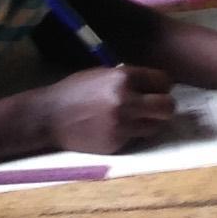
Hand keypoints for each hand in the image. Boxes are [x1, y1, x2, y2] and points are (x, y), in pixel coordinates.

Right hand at [44, 64, 175, 154]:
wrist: (49, 117)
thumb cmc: (76, 90)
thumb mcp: (104, 73)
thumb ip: (129, 78)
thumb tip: (154, 84)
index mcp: (124, 77)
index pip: (164, 81)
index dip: (162, 86)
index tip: (156, 90)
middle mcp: (126, 100)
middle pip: (167, 107)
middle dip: (165, 106)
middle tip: (156, 107)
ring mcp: (121, 125)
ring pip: (156, 126)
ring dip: (151, 123)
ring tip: (137, 119)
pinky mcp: (115, 144)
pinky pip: (136, 138)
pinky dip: (132, 134)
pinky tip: (117, 129)